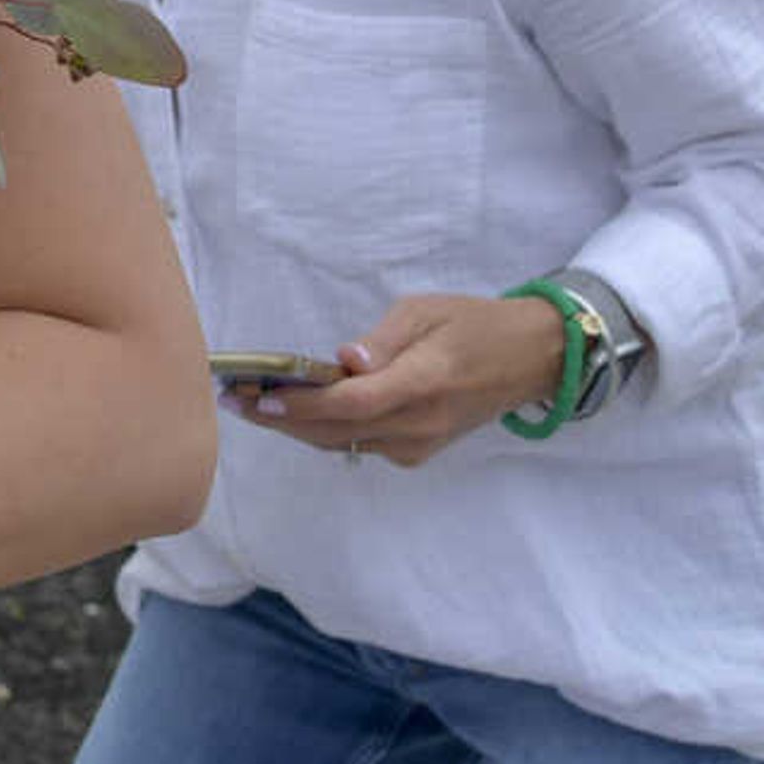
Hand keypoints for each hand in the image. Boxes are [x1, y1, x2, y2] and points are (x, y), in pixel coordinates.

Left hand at [230, 293, 566, 465]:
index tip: (260, 397)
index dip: (302, 405)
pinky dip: (325, 432)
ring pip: (344, 443)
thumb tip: (344, 360)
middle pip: (337, 431)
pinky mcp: (419, 452)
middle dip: (281, 419)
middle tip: (233, 400)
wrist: (531, 360)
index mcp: (424, 382)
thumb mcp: (427, 312)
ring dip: (296, 428)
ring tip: (250, 405)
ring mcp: (421, 444)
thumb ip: (384, 340)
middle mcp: (421, 423)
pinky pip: (361, 446)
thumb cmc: (474, 324)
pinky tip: (295, 413)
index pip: (352, 403)